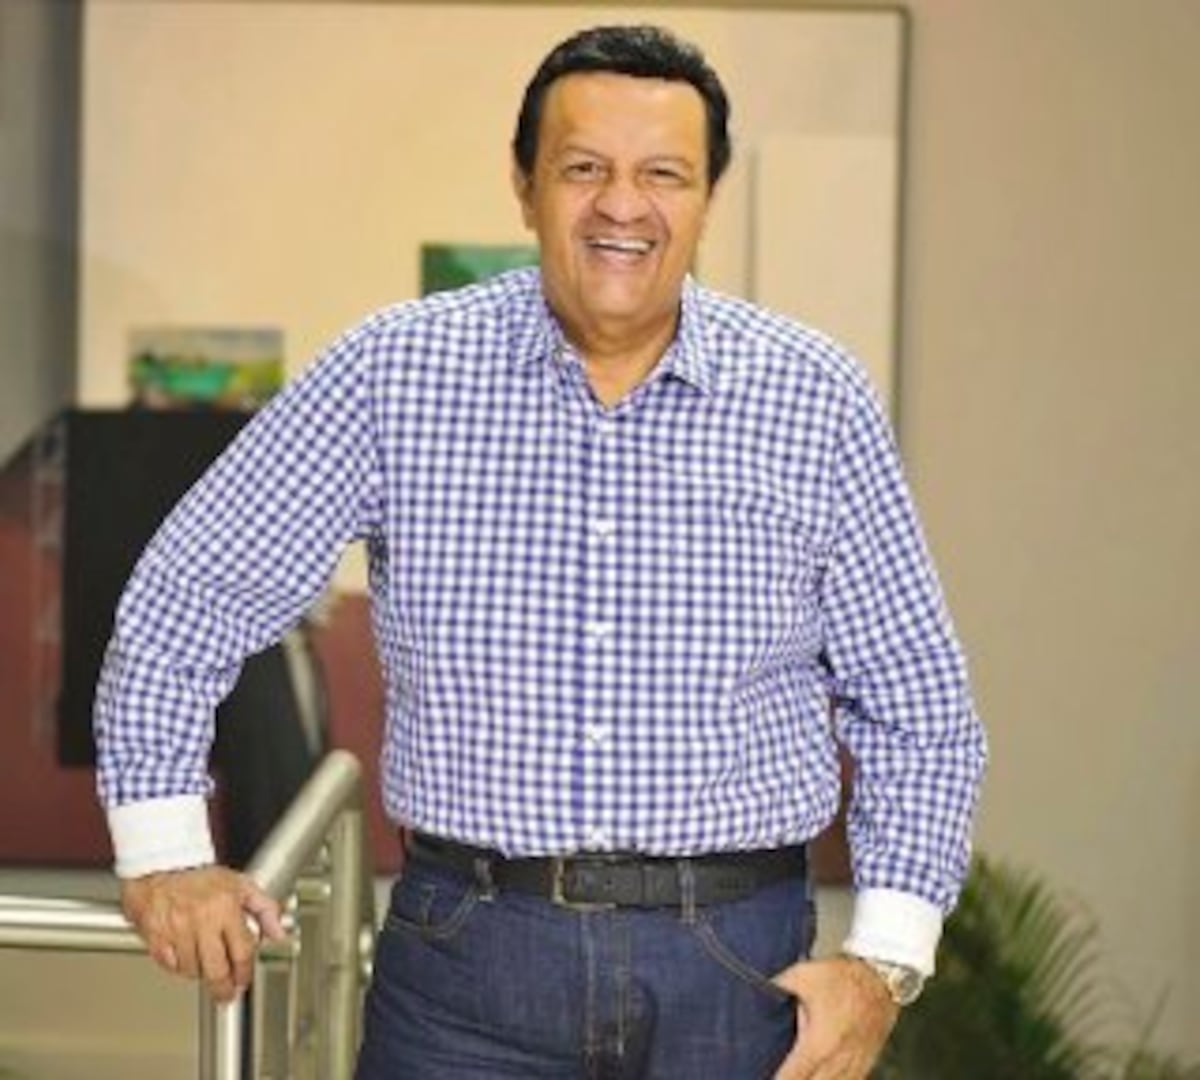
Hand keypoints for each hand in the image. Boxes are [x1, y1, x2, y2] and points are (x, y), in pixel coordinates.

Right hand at [120, 865, 286, 1002]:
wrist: (160, 865)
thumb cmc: (200, 875)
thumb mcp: (241, 885)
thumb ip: (265, 909)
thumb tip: (279, 933)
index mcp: (226, 907)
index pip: (242, 952)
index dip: (245, 972)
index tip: (244, 980)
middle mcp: (202, 920)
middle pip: (216, 970)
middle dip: (224, 988)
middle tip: (226, 993)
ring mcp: (177, 930)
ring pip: (192, 971)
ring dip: (200, 974)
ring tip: (205, 964)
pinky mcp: (156, 936)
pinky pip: (170, 966)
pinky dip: (178, 967)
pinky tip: (185, 957)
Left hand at [770, 955, 898, 1078]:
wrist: (883, 979)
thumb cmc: (845, 977)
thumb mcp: (803, 975)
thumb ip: (778, 986)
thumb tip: (758, 988)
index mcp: (819, 1044)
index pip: (792, 1077)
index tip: (765, 1076)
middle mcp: (837, 1061)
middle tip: (778, 1077)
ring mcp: (854, 1065)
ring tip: (801, 1077)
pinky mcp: (866, 1063)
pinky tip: (824, 1078)